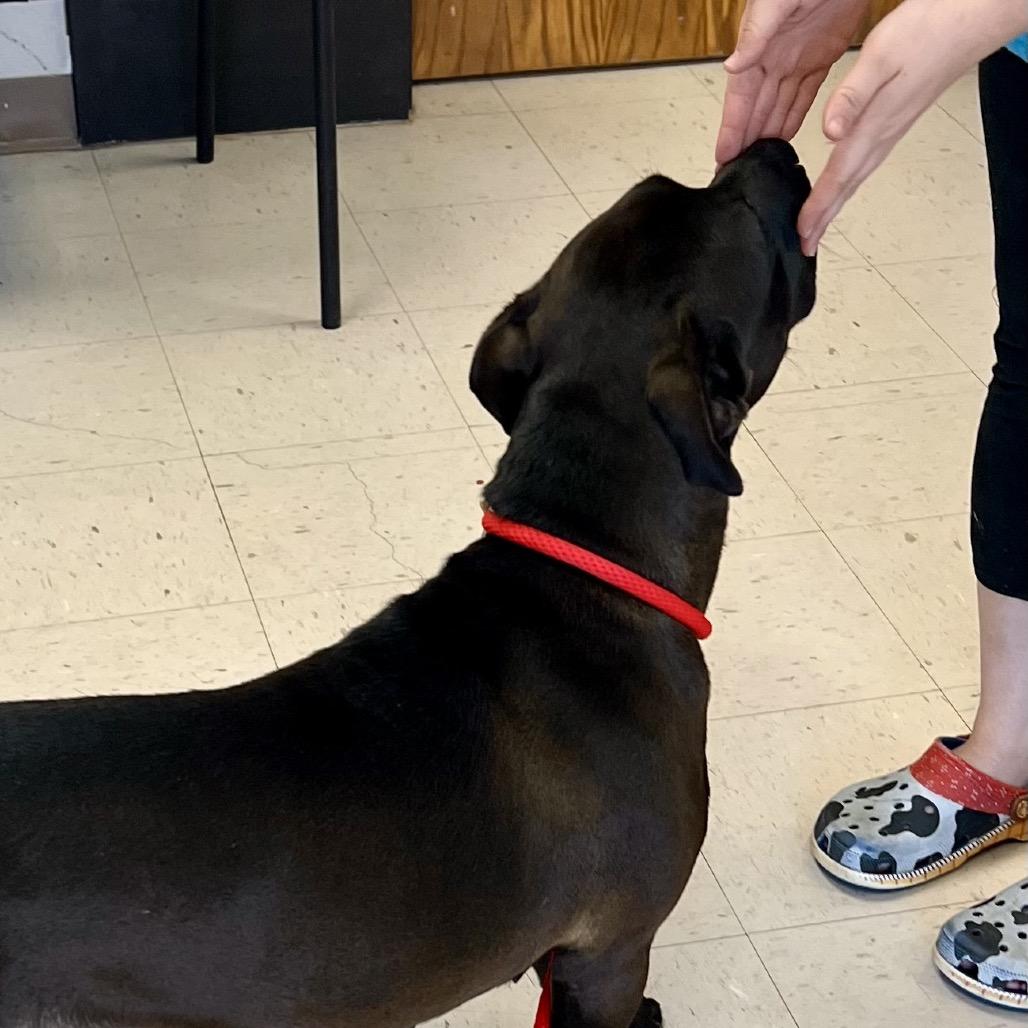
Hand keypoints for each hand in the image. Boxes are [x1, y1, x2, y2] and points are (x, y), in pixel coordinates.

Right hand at [715, 0, 868, 165]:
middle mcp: (774, 57)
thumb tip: (734, 65)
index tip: (723, 156)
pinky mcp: (822, 54)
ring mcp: (797, 57)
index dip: (731, 128)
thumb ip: (756, 33)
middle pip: (756, 109)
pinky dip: (795, 117)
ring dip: (768, 135)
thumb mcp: (777, 0)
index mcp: (758, 46)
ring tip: (759, 166)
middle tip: (737, 173)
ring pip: (778, 107)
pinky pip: (805, 95)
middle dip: (745, 140)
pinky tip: (787, 138)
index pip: (740, 98)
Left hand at [798, 0, 1027, 253]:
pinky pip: (866, 163)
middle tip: (807, 245)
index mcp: (873, 125)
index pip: (838, 177)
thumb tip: (830, 131)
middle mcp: (883, 135)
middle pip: (847, 187)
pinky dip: (848, 182)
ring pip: (857, 178)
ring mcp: (892, 130)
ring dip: (836, 204)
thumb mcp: (880, 57)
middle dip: (824, 219)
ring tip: (818, 225)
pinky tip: (843, 183)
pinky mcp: (896, 121)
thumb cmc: (927, 31)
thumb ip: (852, 96)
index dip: (817, 208)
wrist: (969, 21)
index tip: (802, 233)